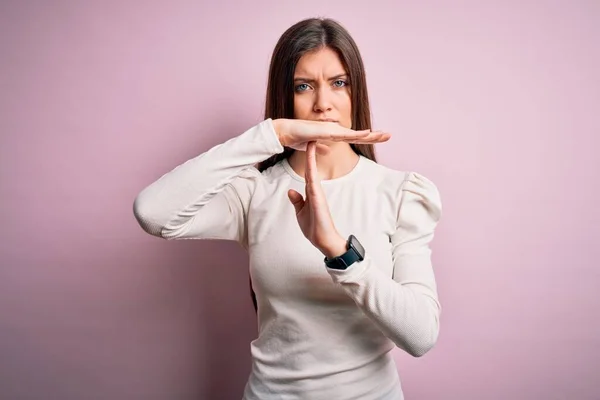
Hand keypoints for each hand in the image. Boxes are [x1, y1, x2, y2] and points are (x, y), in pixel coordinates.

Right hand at [273, 119, 390, 155]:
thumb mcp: (312, 146)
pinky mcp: (327, 131)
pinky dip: (357, 134)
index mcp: (333, 134)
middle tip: (389, 136)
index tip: (378, 138)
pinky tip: (367, 133)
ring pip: (355, 134)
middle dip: (374, 136)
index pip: (353, 138)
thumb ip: (321, 147)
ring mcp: (332, 130)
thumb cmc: (297, 137)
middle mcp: (335, 130)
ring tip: (384, 135)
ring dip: (370, 135)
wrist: (286, 132)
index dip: (366, 138)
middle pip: (358, 134)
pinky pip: (344, 134)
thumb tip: (328, 150)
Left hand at [287, 141, 348, 257]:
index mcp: (311, 192)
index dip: (307, 159)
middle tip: (310, 136)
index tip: (306, 145)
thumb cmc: (314, 228)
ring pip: (312, 172)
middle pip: (311, 168)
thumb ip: (297, 201)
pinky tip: (310, 162)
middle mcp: (315, 190)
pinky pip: (313, 182)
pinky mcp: (318, 200)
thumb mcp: (301, 212)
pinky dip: (311, 171)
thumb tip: (291, 191)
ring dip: (311, 157)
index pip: (308, 172)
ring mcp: (317, 194)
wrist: (324, 241)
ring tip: (310, 142)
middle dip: (310, 152)